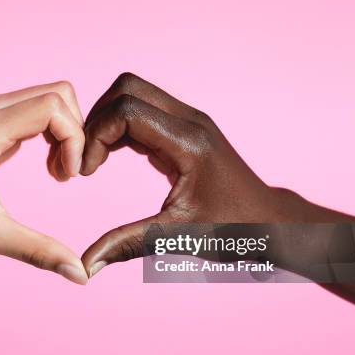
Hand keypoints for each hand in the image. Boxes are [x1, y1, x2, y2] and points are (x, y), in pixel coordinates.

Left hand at [0, 81, 87, 283]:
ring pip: (46, 100)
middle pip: (56, 94)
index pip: (53, 105)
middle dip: (74, 131)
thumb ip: (39, 251)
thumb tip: (81, 275)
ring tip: (57, 173)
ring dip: (63, 133)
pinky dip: (48, 136)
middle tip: (67, 174)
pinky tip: (45, 167)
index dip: (74, 138)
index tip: (68, 177)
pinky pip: (31, 113)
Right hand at [79, 72, 339, 276]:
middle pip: (126, 88)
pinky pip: (141, 111)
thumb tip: (85, 265)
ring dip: (105, 121)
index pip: (127, 111)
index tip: (86, 173)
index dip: (96, 137)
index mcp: (189, 142)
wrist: (269, 221)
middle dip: (96, 120)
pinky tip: (110, 158)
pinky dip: (118, 128)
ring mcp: (187, 121)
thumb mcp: (178, 236)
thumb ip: (127, 245)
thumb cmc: (234, 229)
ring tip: (94, 160)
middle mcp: (189, 121)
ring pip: (132, 94)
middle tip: (86, 160)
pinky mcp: (183, 129)